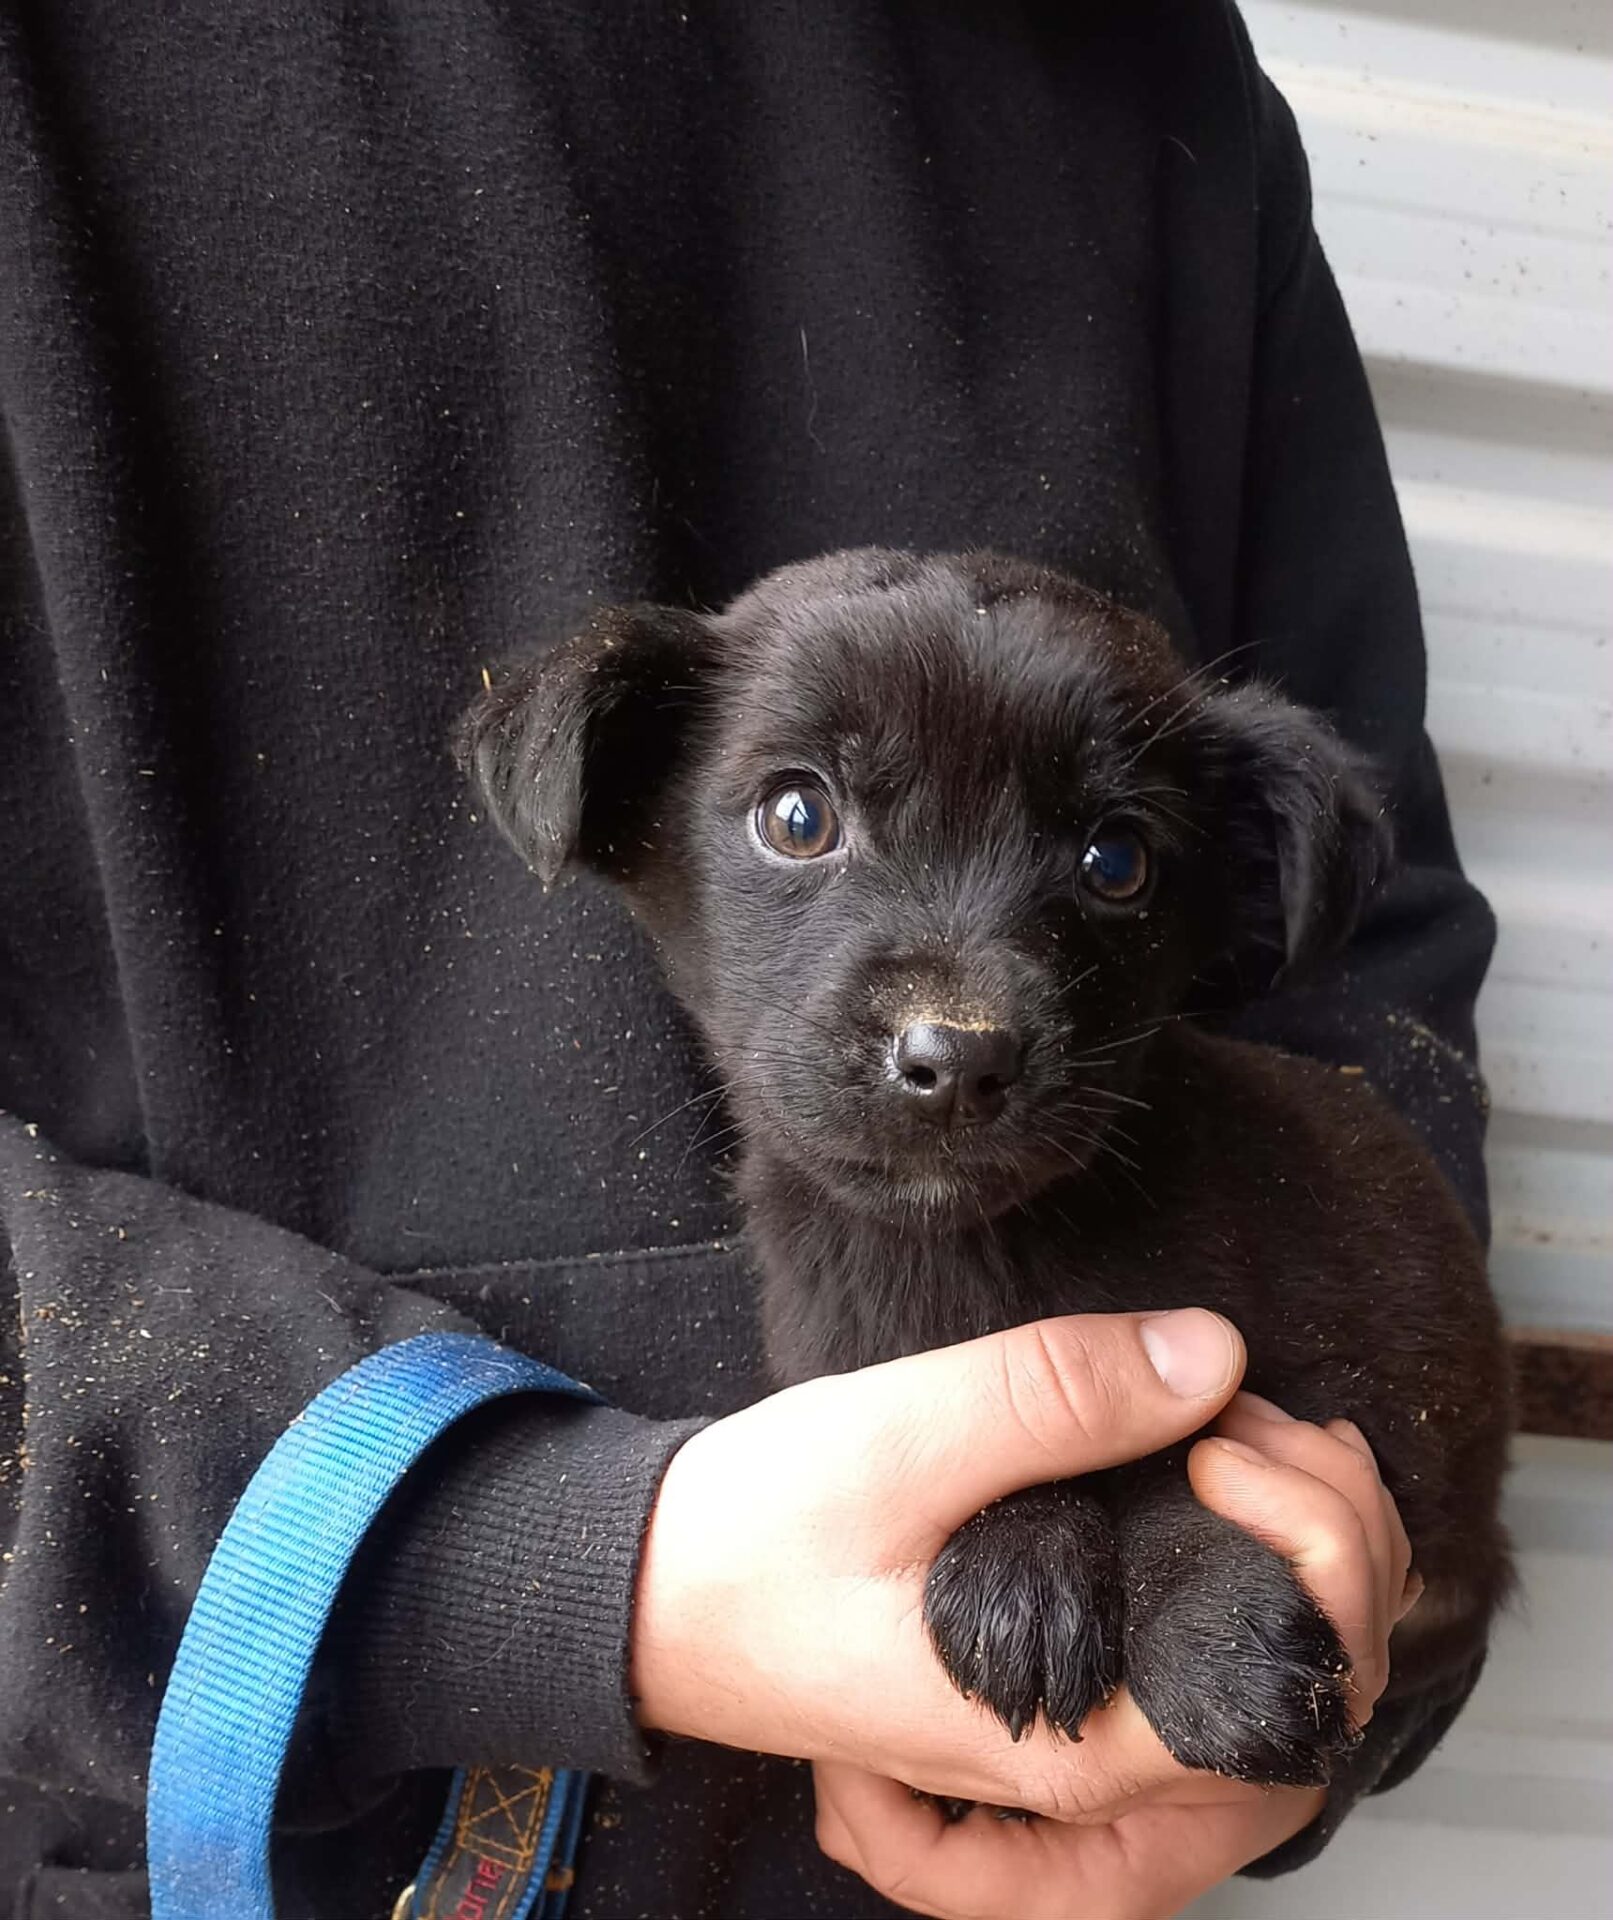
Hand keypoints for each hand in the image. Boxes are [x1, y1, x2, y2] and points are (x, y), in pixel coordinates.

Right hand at [813, 1395, 1420, 1918]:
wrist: (661, 1594)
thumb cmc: (762, 1538)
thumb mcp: (899, 1443)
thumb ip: (1051, 1397)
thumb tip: (1212, 1352)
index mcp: (1072, 1739)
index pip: (1293, 1686)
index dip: (1313, 1545)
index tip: (1222, 1430)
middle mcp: (1095, 1761)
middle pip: (1315, 1687)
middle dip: (1339, 1532)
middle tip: (1251, 1405)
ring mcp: (1082, 1726)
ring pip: (1278, 1674)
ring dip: (1310, 1549)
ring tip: (1248, 1425)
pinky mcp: (1062, 1676)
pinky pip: (1213, 1648)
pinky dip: (1258, 1563)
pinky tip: (1223, 1465)